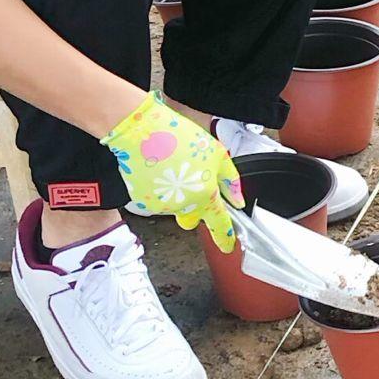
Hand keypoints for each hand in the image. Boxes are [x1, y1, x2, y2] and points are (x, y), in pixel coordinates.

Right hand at [103, 92, 243, 252]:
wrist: (141, 132)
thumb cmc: (179, 137)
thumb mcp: (217, 154)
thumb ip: (231, 181)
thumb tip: (238, 200)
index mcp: (206, 196)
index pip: (219, 225)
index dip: (225, 237)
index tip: (229, 246)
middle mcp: (184, 206)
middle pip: (194, 217)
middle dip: (196, 206)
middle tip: (191, 179)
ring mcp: (161, 207)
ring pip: (175, 208)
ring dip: (177, 195)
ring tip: (172, 168)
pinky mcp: (143, 203)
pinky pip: (157, 202)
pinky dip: (160, 191)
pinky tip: (159, 171)